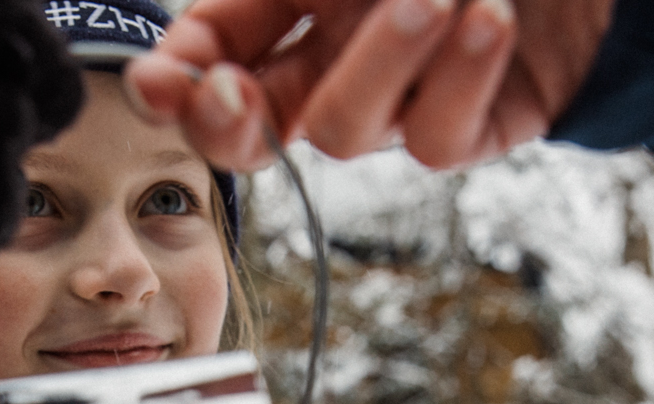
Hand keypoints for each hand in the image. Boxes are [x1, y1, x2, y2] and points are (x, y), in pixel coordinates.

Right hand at [125, 0, 611, 171]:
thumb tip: (213, 29)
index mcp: (295, 2)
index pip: (211, 56)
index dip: (177, 79)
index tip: (163, 81)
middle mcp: (341, 55)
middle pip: (256, 131)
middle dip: (228, 123)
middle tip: (231, 94)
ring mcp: (407, 97)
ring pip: (346, 134)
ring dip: (378, 64)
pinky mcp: (480, 126)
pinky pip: (438, 139)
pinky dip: (459, 81)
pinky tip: (490, 21)